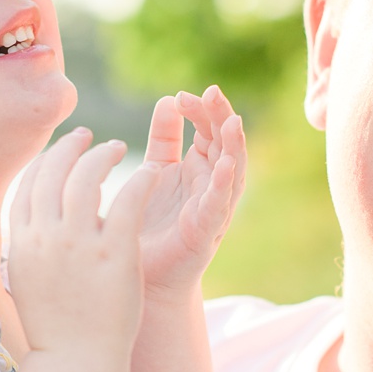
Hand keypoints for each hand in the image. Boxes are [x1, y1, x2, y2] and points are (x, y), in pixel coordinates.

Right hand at [7, 126, 155, 356]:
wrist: (76, 361)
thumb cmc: (57, 328)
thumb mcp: (26, 283)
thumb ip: (26, 252)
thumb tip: (24, 234)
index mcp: (22, 242)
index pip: (28, 184)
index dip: (45, 160)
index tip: (61, 149)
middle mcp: (45, 237)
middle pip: (53, 172)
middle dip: (71, 147)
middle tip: (89, 137)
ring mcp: (79, 243)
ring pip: (87, 177)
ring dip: (103, 155)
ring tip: (119, 148)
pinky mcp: (115, 252)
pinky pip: (127, 200)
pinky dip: (139, 179)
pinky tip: (151, 171)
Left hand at [136, 87, 247, 298]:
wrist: (139, 277)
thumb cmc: (148, 227)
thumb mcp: (153, 172)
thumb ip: (164, 139)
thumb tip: (169, 100)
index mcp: (198, 170)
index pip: (208, 131)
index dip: (200, 111)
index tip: (183, 95)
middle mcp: (211, 187)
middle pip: (224, 145)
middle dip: (220, 118)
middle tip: (212, 93)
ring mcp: (213, 209)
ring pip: (232, 172)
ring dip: (233, 147)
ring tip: (232, 122)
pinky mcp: (206, 233)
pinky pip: (219, 206)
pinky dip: (223, 185)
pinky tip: (222, 165)